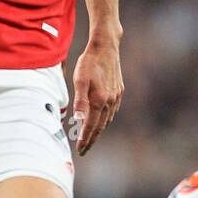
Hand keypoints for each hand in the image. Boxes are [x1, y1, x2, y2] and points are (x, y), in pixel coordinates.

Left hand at [71, 37, 123, 154]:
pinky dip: (106, 119)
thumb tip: (78, 120)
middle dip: (92, 139)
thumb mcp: (80, 80)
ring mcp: (116, 97)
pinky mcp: (119, 91)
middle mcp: (110, 102)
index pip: (91, 126)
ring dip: (99, 131)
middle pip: (100, 127)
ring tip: (91, 138)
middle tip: (84, 150)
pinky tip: (101, 120)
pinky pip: (112, 111)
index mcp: (99, 101)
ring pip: (107, 120)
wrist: (106, 47)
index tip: (80, 150)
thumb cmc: (89, 63)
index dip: (85, 139)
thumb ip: (80, 101)